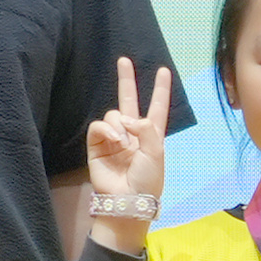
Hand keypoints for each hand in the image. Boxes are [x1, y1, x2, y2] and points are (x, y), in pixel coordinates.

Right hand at [84, 57, 174, 249]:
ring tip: (122, 141)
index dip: (160, 90)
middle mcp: (132, 133)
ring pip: (113, 114)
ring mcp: (114, 138)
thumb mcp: (156, 153)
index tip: (163, 71)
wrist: (127, 200)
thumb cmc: (147, 180)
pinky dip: (106, 129)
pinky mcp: (97, 145)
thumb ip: (146, 129)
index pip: (156, 107)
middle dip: (126, 80)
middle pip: (128, 100)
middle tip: (124, 60)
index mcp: (151, 135)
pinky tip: (114, 140)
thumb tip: (127, 117)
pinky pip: (98, 126)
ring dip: (118, 123)